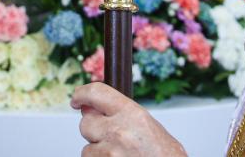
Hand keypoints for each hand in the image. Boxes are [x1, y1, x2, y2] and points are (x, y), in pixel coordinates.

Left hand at [71, 82, 186, 156]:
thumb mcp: (149, 126)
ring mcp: (110, 152)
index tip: (77, 98)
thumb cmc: (166, 156)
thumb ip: (122, 115)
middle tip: (108, 136)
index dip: (82, 94)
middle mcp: (118, 131)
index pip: (96, 93)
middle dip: (93, 129)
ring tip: (120, 155)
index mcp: (132, 114)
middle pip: (85, 123)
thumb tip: (94, 108)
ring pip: (87, 149)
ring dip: (98, 152)